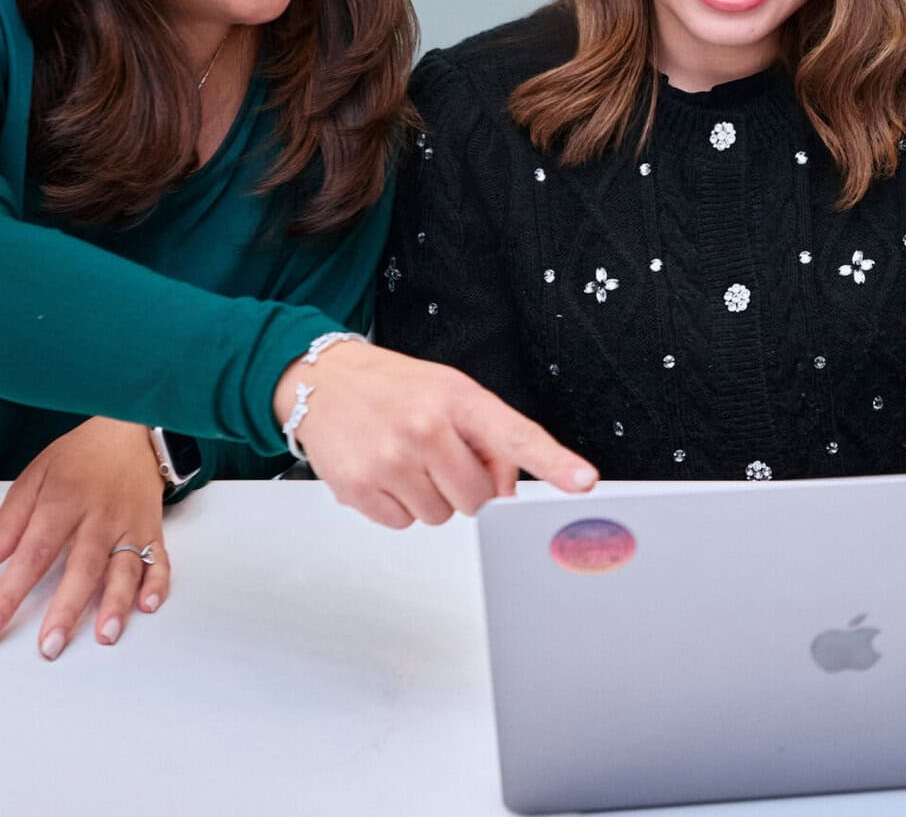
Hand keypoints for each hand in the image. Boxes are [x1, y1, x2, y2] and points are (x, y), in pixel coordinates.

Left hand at [0, 417, 170, 659]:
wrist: (131, 430)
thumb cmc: (80, 457)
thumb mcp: (33, 478)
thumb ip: (7, 523)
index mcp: (62, 503)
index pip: (32, 555)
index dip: (10, 593)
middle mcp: (99, 518)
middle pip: (82, 568)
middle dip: (65, 610)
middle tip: (49, 646)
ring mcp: (129, 525)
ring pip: (124, 568)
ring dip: (116, 603)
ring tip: (105, 635)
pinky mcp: (153, 530)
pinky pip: (160, 560)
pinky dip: (157, 583)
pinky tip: (148, 606)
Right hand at [275, 341, 596, 528]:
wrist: (324, 382)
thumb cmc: (395, 388)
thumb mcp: (450, 393)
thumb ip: (490, 438)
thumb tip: (507, 493)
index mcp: (457, 399)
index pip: (516, 435)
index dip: (553, 462)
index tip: (582, 482)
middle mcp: (424, 427)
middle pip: (479, 498)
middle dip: (466, 485)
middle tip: (440, 455)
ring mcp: (390, 460)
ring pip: (442, 515)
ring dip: (431, 496)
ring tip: (408, 459)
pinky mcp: (359, 488)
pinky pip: (404, 523)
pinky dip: (399, 505)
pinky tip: (385, 472)